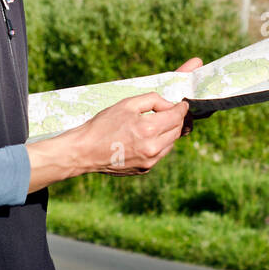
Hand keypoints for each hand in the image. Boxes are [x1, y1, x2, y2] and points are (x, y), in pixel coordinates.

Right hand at [79, 56, 202, 174]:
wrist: (85, 150)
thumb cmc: (103, 124)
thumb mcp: (127, 104)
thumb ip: (152, 100)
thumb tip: (169, 105)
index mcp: (148, 129)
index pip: (176, 117)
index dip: (182, 109)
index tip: (183, 105)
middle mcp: (152, 148)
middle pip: (176, 131)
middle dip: (176, 120)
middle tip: (172, 112)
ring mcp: (149, 161)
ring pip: (170, 144)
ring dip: (169, 133)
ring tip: (157, 124)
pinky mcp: (144, 169)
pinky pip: (160, 154)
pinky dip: (159, 144)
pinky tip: (146, 138)